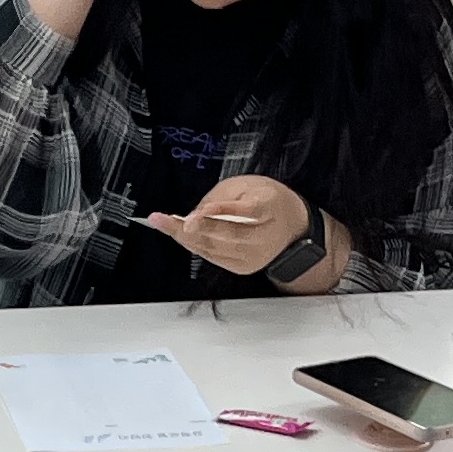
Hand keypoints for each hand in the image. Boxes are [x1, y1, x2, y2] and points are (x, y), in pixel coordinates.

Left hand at [140, 174, 311, 281]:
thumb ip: (220, 198)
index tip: (195, 215)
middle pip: (225, 235)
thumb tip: (194, 215)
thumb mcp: (246, 184)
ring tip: (163, 224)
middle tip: (161, 220)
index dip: (220, 212)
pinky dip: (194, 245)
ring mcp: (255, 255)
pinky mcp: (244, 267)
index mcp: (270, 206)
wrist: (291, 226)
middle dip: (190, 228)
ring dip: (186, 237)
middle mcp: (265, 236)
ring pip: (215, 248)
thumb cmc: (266, 200)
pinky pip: (213, 257)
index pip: (247, 211)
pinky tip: (179, 234)